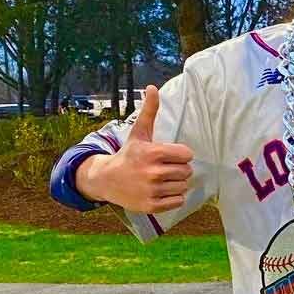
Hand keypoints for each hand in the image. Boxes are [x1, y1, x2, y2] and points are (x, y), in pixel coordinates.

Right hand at [78, 85, 194, 212]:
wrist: (107, 179)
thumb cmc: (128, 154)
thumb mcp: (139, 133)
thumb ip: (149, 111)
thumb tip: (152, 87)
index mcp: (153, 153)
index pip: (187, 155)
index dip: (181, 155)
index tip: (170, 155)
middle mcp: (153, 173)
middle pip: (187, 171)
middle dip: (179, 169)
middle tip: (165, 168)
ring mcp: (152, 191)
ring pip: (183, 186)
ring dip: (176, 183)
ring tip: (162, 179)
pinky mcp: (152, 206)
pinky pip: (178, 201)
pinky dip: (174, 197)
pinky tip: (161, 190)